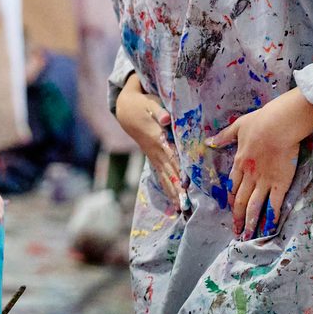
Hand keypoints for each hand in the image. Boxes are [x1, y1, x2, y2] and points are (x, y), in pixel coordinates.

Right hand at [115, 75, 179, 197]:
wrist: (125, 109)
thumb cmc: (142, 104)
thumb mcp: (150, 103)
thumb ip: (159, 111)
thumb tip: (166, 120)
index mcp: (157, 139)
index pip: (171, 158)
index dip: (178, 172)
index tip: (186, 187)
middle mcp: (155, 151)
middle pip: (169, 173)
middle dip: (178, 190)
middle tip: (187, 206)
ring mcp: (153, 156)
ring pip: (165, 177)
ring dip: (173, 193)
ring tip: (182, 209)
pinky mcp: (153, 157)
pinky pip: (161, 175)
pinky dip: (168, 188)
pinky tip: (174, 200)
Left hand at [207, 90, 312, 236]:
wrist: (278, 125)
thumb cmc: (260, 122)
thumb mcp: (238, 127)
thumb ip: (223, 136)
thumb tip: (208, 142)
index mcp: (239, 163)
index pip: (232, 186)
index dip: (231, 199)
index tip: (230, 209)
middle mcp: (249, 175)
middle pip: (241, 200)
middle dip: (238, 217)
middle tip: (236, 231)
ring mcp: (264, 181)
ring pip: (254, 206)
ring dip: (250, 222)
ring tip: (248, 236)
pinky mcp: (280, 184)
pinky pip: (274, 204)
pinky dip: (271, 218)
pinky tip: (269, 229)